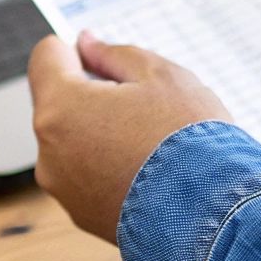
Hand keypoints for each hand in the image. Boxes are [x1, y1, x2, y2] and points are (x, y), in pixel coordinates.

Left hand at [27, 32, 230, 242]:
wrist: (215, 215)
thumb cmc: (190, 140)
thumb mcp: (160, 76)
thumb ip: (113, 54)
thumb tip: (86, 44)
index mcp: (61, 107)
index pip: (45, 56)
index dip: (75, 51)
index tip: (105, 62)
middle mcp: (49, 151)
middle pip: (58, 101)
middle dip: (91, 96)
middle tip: (142, 107)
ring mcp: (64, 188)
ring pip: (72, 140)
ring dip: (99, 133)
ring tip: (149, 144)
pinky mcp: (81, 215)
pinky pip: (85, 175)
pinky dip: (107, 168)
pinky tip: (147, 173)